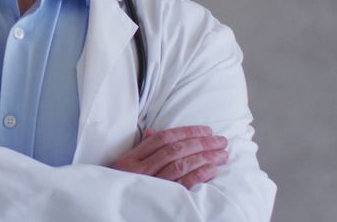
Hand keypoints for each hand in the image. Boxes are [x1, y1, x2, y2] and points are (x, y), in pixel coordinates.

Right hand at [109, 125, 228, 189]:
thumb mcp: (125, 166)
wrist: (114, 207)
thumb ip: (142, 148)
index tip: (207, 130)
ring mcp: (152, 184)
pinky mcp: (162, 199)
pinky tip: (212, 169)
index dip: (188, 132)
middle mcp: (142, 169)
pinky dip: (199, 175)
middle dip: (202, 143)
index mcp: (133, 158)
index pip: (164, 138)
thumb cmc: (121, 185)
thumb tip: (153, 131)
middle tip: (221, 140)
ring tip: (222, 154)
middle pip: (176, 150)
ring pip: (181, 165)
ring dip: (205, 157)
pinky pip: (183, 184)